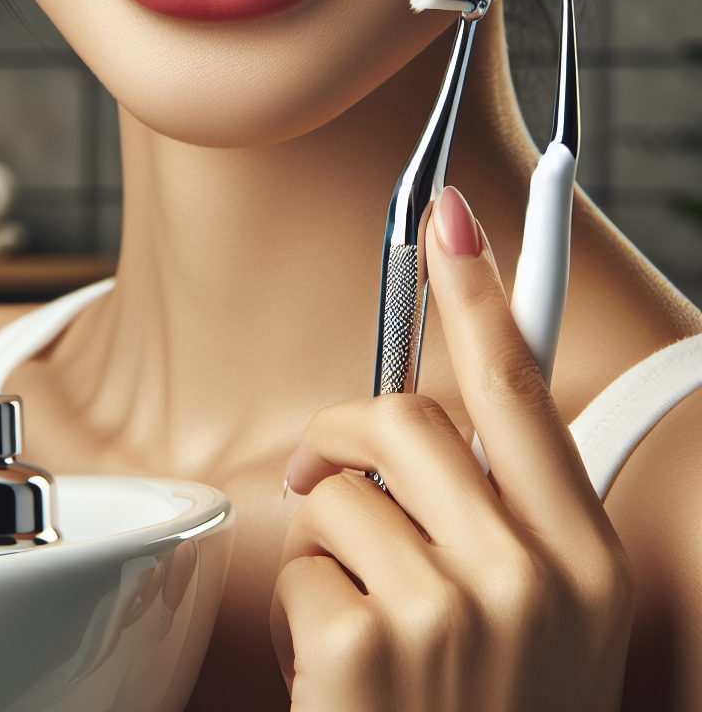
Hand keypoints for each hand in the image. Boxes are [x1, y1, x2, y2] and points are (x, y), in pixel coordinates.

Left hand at [270, 186, 632, 710]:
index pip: (520, 390)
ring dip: (328, 538)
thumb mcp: (540, 616)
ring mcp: (448, 619)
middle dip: (344, 431)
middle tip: (325, 465)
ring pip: (337, 488)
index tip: (450, 217)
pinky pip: (298, 563)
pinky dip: (302, 602)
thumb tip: (441, 410)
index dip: (481, 292)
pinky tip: (335, 662)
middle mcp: (529, 579)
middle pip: (401, 417)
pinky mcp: (365, 654)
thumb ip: (502, 509)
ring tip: (357, 604)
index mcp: (581, 558)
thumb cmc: (488, 711)